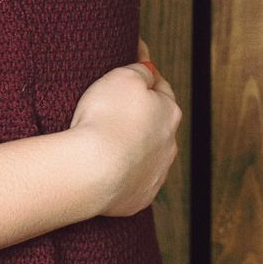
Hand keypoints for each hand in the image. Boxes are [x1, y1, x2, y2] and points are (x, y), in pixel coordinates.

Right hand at [69, 55, 180, 217]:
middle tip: (114, 107)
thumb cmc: (106, 119)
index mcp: (169, 112)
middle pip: (156, 123)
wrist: (93, 170)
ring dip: (132, 146)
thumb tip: (148, 67)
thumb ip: (140, 69)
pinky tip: (105, 168)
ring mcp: (155, 173)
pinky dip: (122, 172)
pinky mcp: (138, 196)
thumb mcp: (123, 77)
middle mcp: (169, 144)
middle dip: (141, 115)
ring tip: (106, 140)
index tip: (133, 68)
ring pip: (146, 153)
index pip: (160, 87)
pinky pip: (132, 180)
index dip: (146, 76)